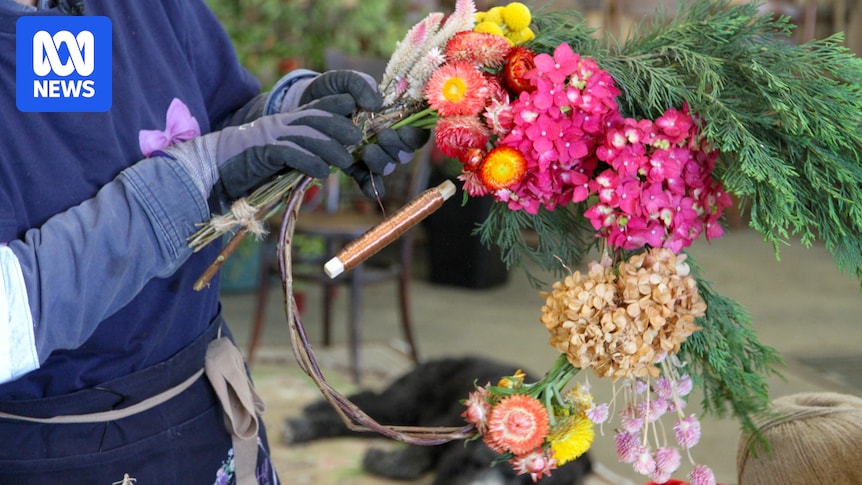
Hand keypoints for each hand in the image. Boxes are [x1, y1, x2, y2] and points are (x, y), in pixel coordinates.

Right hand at [212, 98, 362, 198]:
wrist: (215, 167)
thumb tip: (328, 162)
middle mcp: (281, 123)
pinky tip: (321, 172)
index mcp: (286, 121)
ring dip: (331, 149)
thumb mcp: (280, 156)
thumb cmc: (249, 166)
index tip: (357, 109)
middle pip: (317, 119)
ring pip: (309, 136)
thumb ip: (301, 152)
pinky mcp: (263, 152)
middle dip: (341, 127)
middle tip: (358, 138)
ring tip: (346, 161)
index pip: (316, 107)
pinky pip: (291, 154)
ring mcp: (272, 136)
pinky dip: (310, 163)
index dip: (337, 105)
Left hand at [292, 70, 431, 197]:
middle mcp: (387, 138)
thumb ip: (362, 84)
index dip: (415, 134)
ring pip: (388, 166)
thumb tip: (377, 103)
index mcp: (393, 117)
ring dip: (382, 163)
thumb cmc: (334, 90)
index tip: (402, 129)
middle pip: (405, 153)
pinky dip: (371, 187)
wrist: (306, 103)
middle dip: (398, 148)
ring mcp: (371, 154)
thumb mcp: (346, 79)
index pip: (416, 131)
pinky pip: (368, 181)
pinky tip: (370, 190)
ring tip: (367, 152)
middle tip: (383, 137)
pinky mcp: (354, 166)